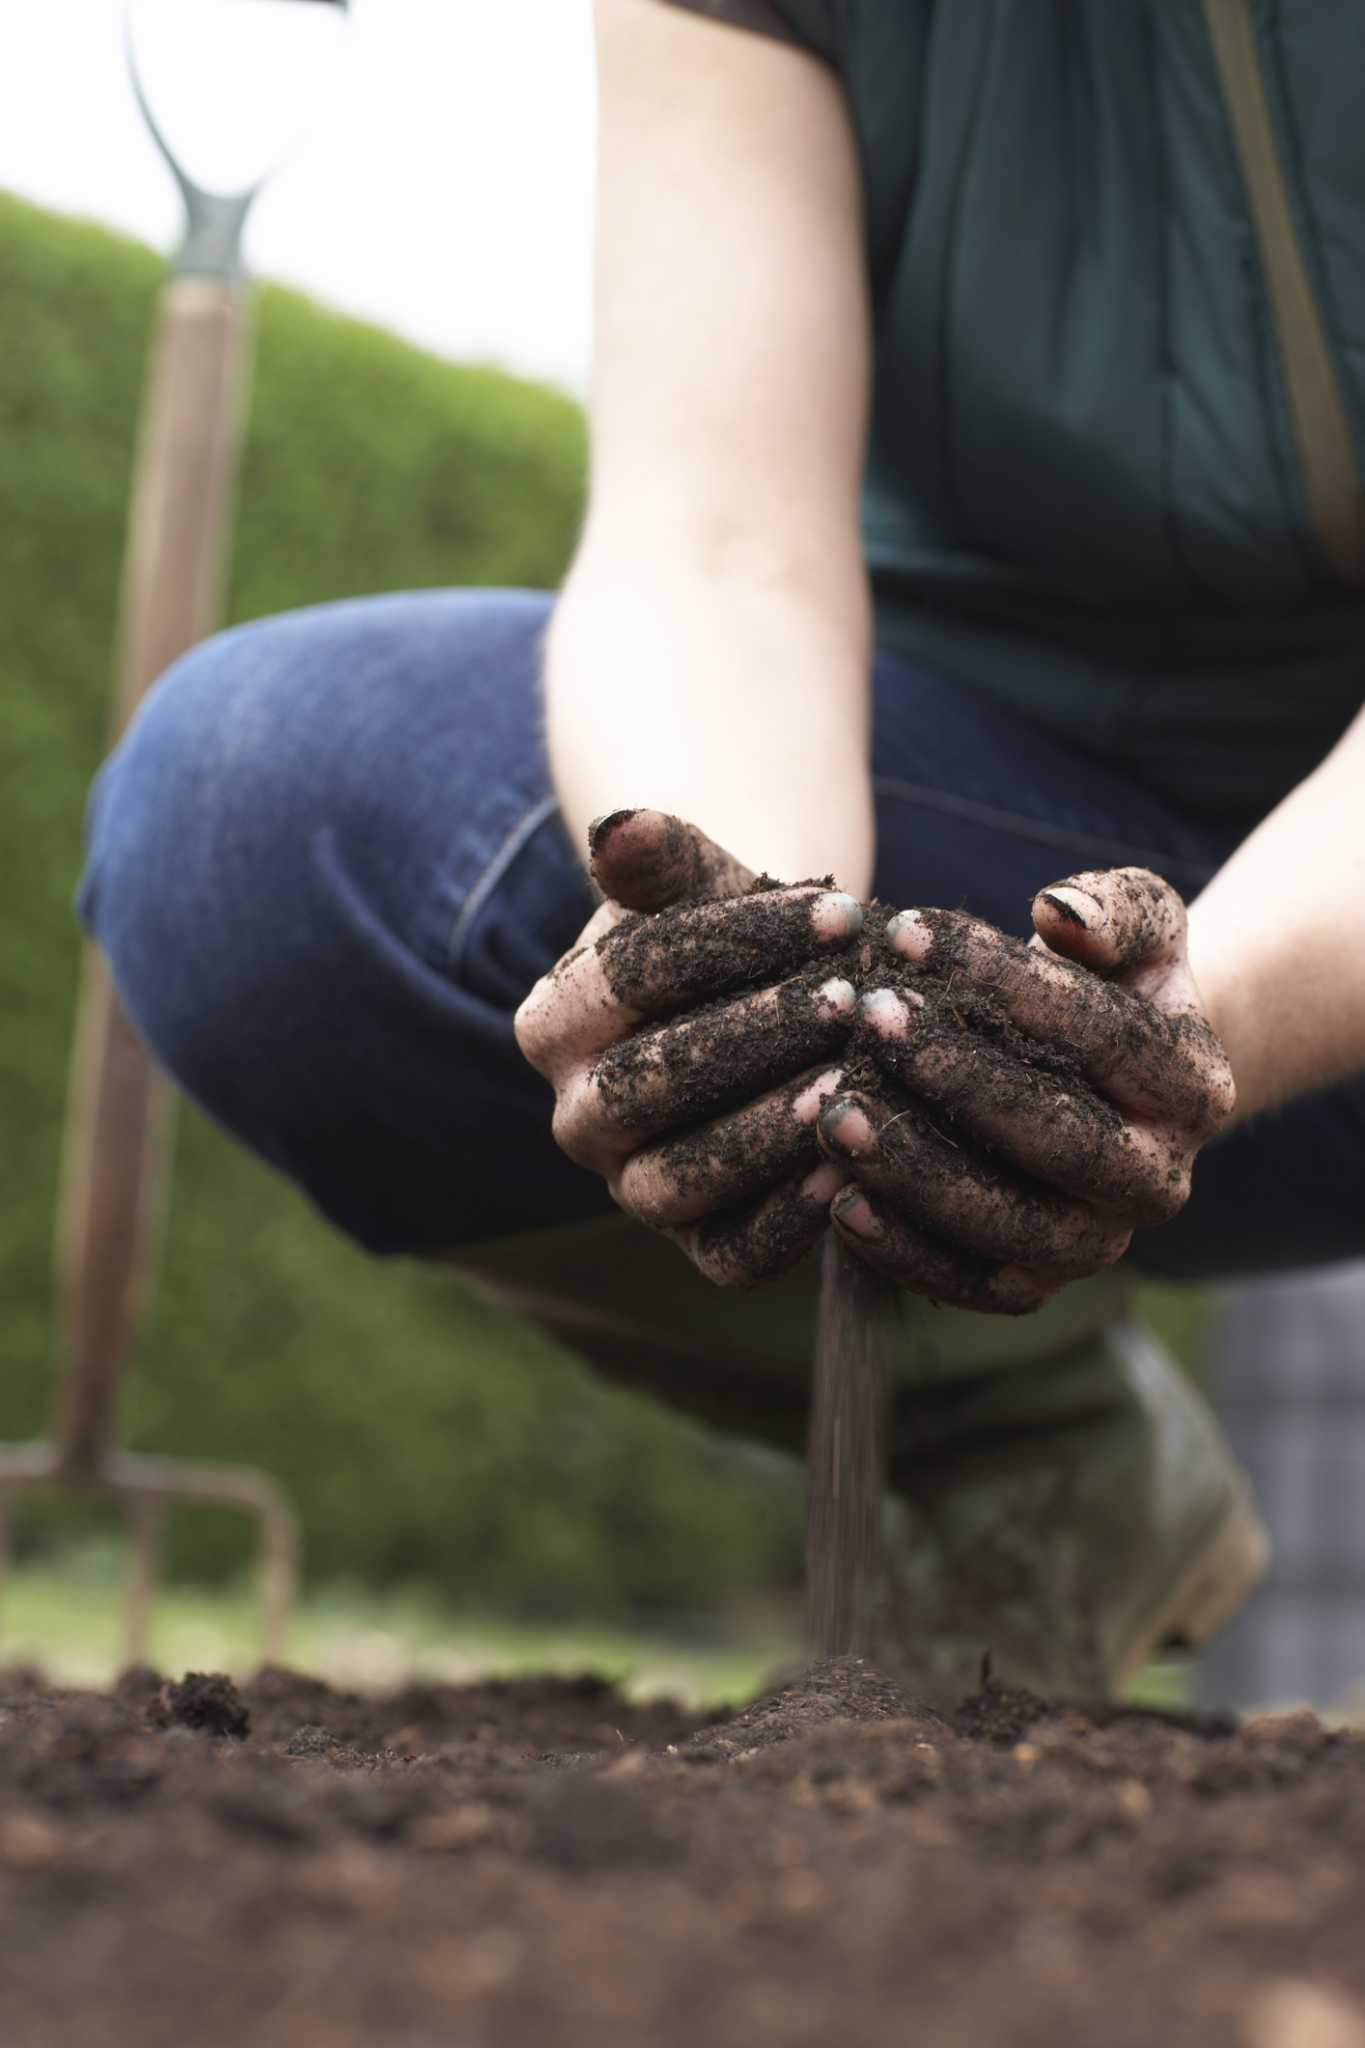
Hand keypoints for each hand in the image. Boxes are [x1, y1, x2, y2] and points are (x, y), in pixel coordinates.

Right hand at [514, 809, 864, 1285]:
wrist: (784, 1001)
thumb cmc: (740, 935)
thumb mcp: (705, 884)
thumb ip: (662, 857)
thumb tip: (619, 829)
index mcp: (552, 1022)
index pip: (630, 979)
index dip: (733, 943)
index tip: (838, 913)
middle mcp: (576, 1117)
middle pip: (645, 1083)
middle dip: (756, 1038)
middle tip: (852, 1001)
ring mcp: (631, 1188)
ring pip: (679, 1176)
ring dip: (768, 1130)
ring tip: (850, 1082)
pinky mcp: (699, 1247)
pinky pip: (734, 1253)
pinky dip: (789, 1220)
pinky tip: (852, 1168)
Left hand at [817, 867, 1235, 1313]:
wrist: (1096, 1077)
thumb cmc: (1104, 979)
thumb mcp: (1135, 923)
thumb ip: (1114, 908)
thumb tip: (1062, 914)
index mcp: (1196, 1086)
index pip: (1102, 1033)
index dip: (1004, 980)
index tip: (908, 932)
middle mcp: (1161, 1180)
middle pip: (1064, 1140)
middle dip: (957, 1076)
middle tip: (867, 1017)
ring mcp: (1101, 1243)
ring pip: (1017, 1229)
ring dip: (919, 1174)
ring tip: (835, 1112)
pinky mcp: (1035, 1285)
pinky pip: (972, 1287)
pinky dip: (903, 1252)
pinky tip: (835, 1199)